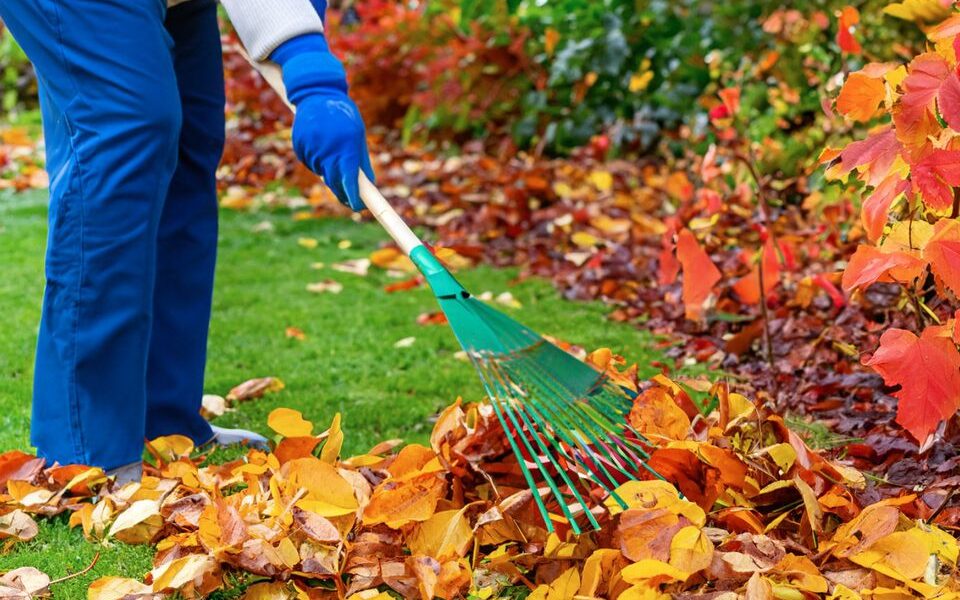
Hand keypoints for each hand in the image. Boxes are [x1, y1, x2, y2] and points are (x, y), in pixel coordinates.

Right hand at [271, 34, 373, 210]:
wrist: (317, 94)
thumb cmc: (344, 117)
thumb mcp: (358, 136)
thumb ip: (361, 162)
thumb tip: (368, 187)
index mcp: (345, 145)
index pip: (349, 178)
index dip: (353, 195)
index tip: (358, 206)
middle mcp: (327, 148)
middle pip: (333, 181)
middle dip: (342, 191)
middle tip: (350, 197)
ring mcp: (311, 147)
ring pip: (321, 173)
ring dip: (329, 172)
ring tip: (332, 152)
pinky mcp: (299, 146)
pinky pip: (310, 164)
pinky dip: (317, 162)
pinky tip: (320, 146)